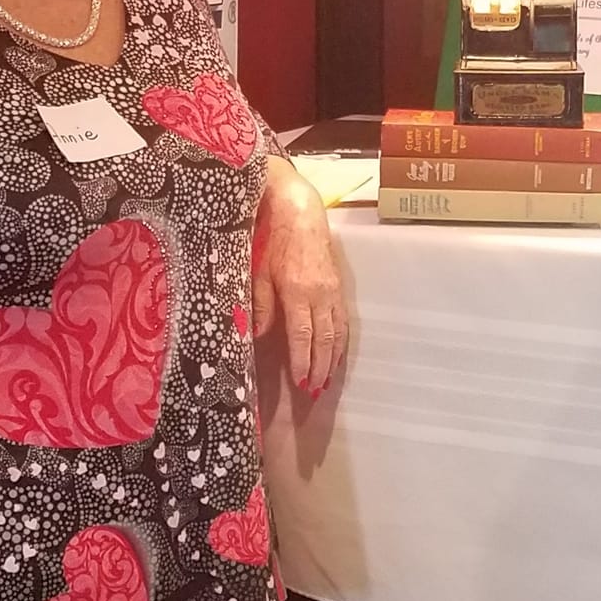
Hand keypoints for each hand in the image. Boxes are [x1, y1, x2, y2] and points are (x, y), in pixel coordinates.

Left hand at [252, 162, 347, 394]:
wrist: (299, 209)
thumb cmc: (272, 237)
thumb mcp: (258, 270)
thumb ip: (260, 303)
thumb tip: (257, 334)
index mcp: (298, 291)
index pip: (303, 336)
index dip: (303, 361)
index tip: (301, 383)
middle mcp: (321, 294)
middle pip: (325, 339)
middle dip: (321, 367)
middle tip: (316, 391)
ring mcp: (333, 290)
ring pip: (338, 331)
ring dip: (334, 358)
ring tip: (328, 380)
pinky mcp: (339, 285)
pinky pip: (343, 319)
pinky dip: (341, 340)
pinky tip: (337, 353)